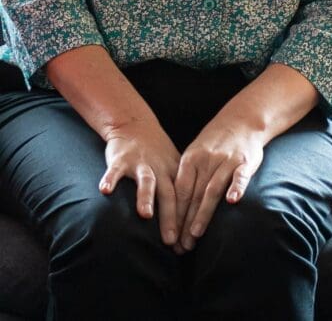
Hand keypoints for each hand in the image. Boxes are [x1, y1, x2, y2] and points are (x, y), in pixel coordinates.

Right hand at [100, 117, 181, 246]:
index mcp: (175, 174)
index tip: (187, 246)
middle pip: (169, 195)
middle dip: (171, 218)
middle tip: (171, 241)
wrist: (136, 126)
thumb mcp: (174, 169)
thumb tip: (187, 227)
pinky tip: (105, 191)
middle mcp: (161, 169)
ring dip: (146, 197)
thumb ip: (179, 193)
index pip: (185, 201)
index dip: (186, 223)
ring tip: (145, 215)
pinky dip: (110, 179)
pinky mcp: (121, 159)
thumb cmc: (157, 154)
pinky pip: (115, 170)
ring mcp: (141, 164)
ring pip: (146, 181)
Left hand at [173, 116, 264, 252]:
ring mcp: (226, 160)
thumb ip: (187, 178)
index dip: (173, 215)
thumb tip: (172, 208)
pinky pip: (240, 176)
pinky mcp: (245, 161)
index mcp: (191, 159)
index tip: (169, 237)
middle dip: (185, 222)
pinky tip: (232, 201)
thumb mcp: (195, 154)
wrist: (243, 119)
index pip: (179, 192)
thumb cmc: (216, 142)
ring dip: (203, 213)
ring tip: (196, 234)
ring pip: (212, 190)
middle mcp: (207, 161)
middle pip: (193, 196)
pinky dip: (237, 187)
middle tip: (180, 246)